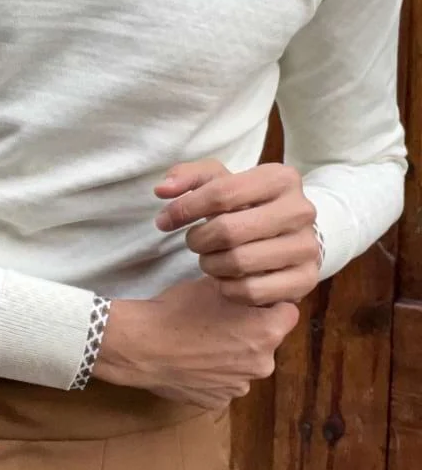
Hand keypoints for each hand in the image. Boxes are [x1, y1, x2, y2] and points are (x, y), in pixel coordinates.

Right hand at [93, 277, 298, 407]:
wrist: (143, 346)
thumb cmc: (179, 310)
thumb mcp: (213, 284)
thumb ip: (243, 284)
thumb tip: (254, 278)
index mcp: (266, 332)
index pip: (288, 312)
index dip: (271, 302)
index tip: (252, 298)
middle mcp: (262, 364)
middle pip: (267, 339)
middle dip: (251, 328)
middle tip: (222, 315)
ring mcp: (240, 386)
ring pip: (246, 362)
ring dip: (234, 352)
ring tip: (204, 338)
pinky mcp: (218, 402)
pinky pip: (225, 381)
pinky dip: (215, 371)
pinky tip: (193, 358)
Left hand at [154, 159, 320, 305]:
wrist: (289, 234)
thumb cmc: (246, 205)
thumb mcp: (220, 182)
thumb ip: (187, 178)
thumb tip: (162, 189)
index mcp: (281, 178)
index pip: (221, 193)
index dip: (184, 208)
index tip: (164, 220)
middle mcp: (301, 210)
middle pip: (228, 230)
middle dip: (198, 240)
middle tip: (193, 242)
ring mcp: (307, 247)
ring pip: (238, 262)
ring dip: (210, 265)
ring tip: (209, 258)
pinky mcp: (306, 280)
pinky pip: (251, 291)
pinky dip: (228, 288)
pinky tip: (226, 278)